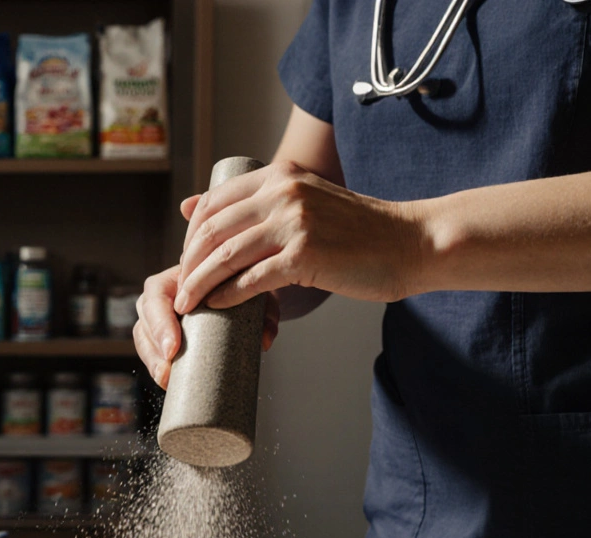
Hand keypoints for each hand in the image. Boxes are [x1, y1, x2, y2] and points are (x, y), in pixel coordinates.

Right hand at [133, 264, 280, 389]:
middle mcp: (165, 294)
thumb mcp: (254, 293)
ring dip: (152, 360)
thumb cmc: (244, 286)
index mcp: (179, 277)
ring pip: (143, 336)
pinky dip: (157, 366)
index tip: (172, 348)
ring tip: (167, 380)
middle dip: (153, 347)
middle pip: (144, 318)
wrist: (244, 286)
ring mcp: (160, 314)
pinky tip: (167, 381)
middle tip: (167, 370)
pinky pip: (151, 350)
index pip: (156, 294)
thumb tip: (265, 340)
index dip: (159, 323)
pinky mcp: (162, 334)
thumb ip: (263, 312)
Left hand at [173, 160, 425, 314]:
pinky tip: (216, 308)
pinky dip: (226, 297)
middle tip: (179, 288)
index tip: (186, 261)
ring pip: (224, 256)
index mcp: (279, 175)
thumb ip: (253, 201)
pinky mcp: (305, 256)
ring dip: (197, 285)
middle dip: (187, 263)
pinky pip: (251, 280)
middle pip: (212, 230)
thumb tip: (189, 205)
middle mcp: (283, 192)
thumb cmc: (357, 230)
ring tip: (186, 305)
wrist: (411, 242)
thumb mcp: (303, 200)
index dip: (191, 235)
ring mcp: (294, 223)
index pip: (213, 202)